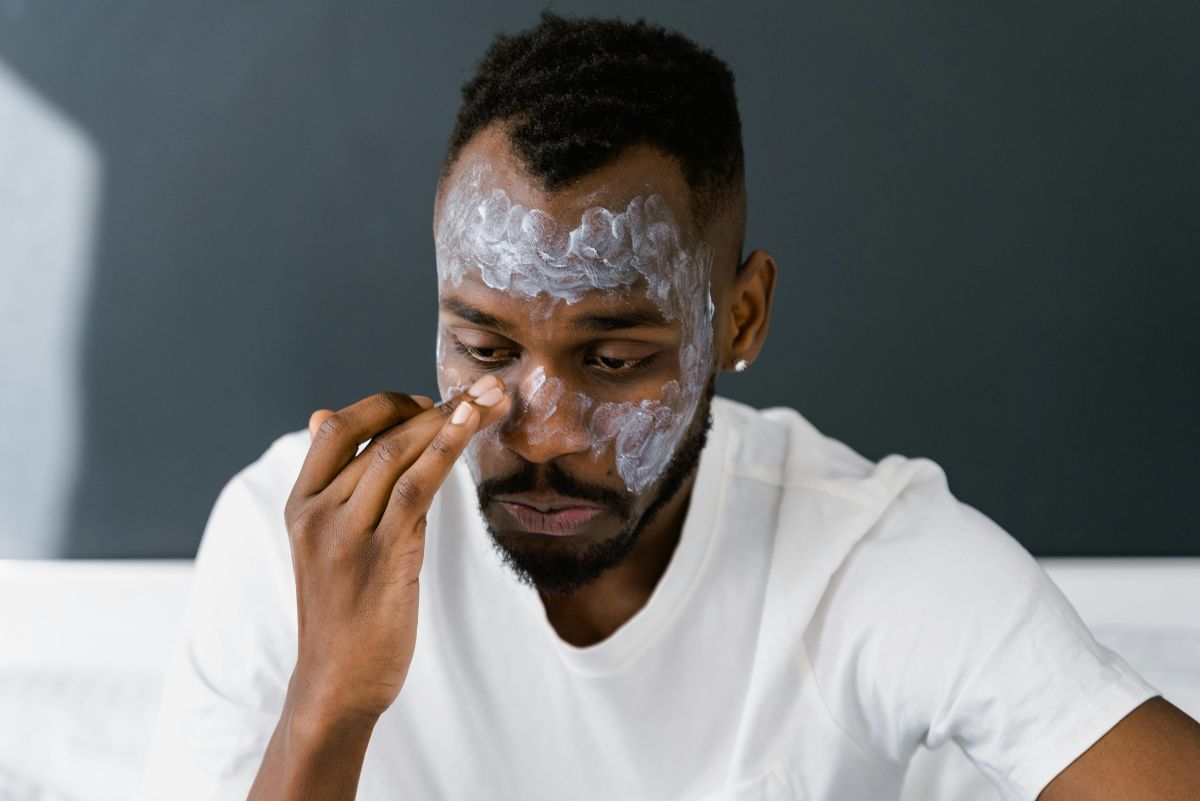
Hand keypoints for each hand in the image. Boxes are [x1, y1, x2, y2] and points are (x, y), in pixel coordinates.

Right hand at [282, 377, 509, 727]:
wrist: (337, 684)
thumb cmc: (341, 614)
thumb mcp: (322, 543)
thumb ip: (333, 483)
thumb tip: (321, 415)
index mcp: (299, 505)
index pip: (335, 428)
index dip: (384, 405)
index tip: (428, 402)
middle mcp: (317, 513)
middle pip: (378, 437)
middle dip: (435, 407)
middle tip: (482, 389)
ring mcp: (347, 535)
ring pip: (398, 454)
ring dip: (450, 420)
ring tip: (491, 399)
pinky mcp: (382, 557)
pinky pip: (417, 489)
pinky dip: (446, 450)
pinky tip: (472, 427)